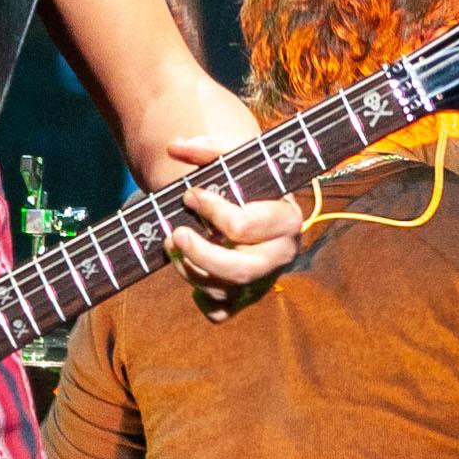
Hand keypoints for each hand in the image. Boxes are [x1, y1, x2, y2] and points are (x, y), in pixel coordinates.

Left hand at [160, 134, 303, 320]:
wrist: (252, 205)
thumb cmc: (244, 183)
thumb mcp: (233, 161)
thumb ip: (207, 150)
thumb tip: (174, 146)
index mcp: (286, 219)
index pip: (245, 226)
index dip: (212, 210)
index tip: (190, 195)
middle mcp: (281, 255)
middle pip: (240, 269)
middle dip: (200, 253)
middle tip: (175, 233)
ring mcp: (264, 280)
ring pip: (225, 291)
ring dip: (189, 269)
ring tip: (172, 244)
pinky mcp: (244, 298)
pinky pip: (219, 312)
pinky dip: (200, 297)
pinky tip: (190, 270)